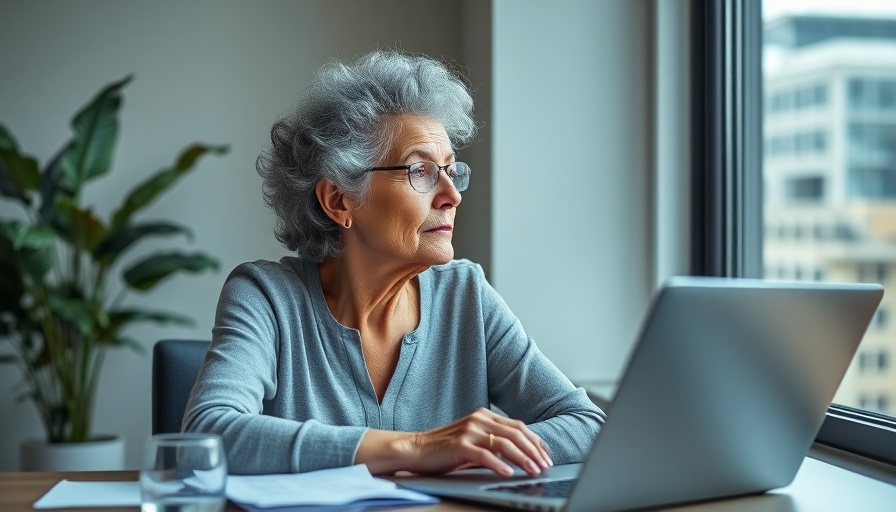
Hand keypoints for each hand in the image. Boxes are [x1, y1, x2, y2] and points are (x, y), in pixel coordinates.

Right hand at [407, 408, 552, 476]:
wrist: (416, 448)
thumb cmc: (445, 448)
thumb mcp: (474, 440)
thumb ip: (493, 442)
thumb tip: (521, 455)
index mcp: (485, 416)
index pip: (518, 427)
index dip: (535, 441)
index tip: (546, 456)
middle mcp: (479, 419)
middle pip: (515, 434)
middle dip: (533, 451)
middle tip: (545, 466)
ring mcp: (469, 431)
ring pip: (504, 443)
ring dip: (522, 458)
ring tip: (533, 471)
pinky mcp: (459, 445)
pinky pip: (484, 455)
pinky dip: (499, 464)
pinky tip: (509, 473)